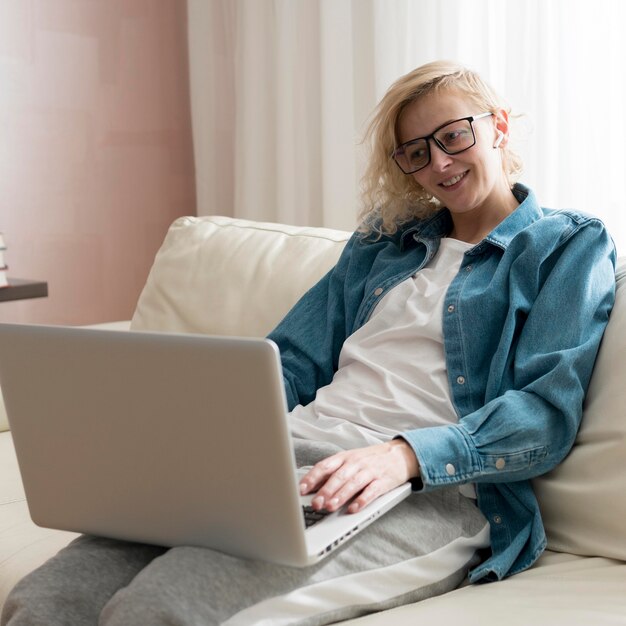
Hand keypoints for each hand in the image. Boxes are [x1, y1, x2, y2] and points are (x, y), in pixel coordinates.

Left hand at [299, 439, 419, 513]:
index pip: (325, 466)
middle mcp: (356, 463)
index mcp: (344, 457)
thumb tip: (311, 486)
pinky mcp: (383, 481)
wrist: (399, 454)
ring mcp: (370, 472)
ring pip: (353, 484)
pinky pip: (371, 491)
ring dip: (340, 496)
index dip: (312, 478)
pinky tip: (353, 509)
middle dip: (325, 491)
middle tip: (315, 503)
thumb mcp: (350, 460)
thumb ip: (332, 472)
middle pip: (338, 476)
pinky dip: (362, 500)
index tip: (301, 489)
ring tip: (330, 507)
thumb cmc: (370, 459)